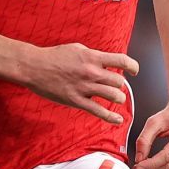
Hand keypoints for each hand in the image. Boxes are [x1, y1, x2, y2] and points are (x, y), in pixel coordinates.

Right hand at [22, 43, 138, 122]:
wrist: (34, 67)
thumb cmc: (54, 56)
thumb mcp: (77, 49)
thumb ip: (93, 56)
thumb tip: (105, 61)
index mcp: (92, 57)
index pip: (122, 61)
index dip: (133, 67)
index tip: (134, 71)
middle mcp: (91, 72)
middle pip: (119, 82)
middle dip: (120, 85)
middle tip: (114, 86)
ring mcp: (84, 88)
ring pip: (114, 96)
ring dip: (118, 98)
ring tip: (115, 98)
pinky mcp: (76, 101)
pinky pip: (99, 111)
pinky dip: (111, 117)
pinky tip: (118, 120)